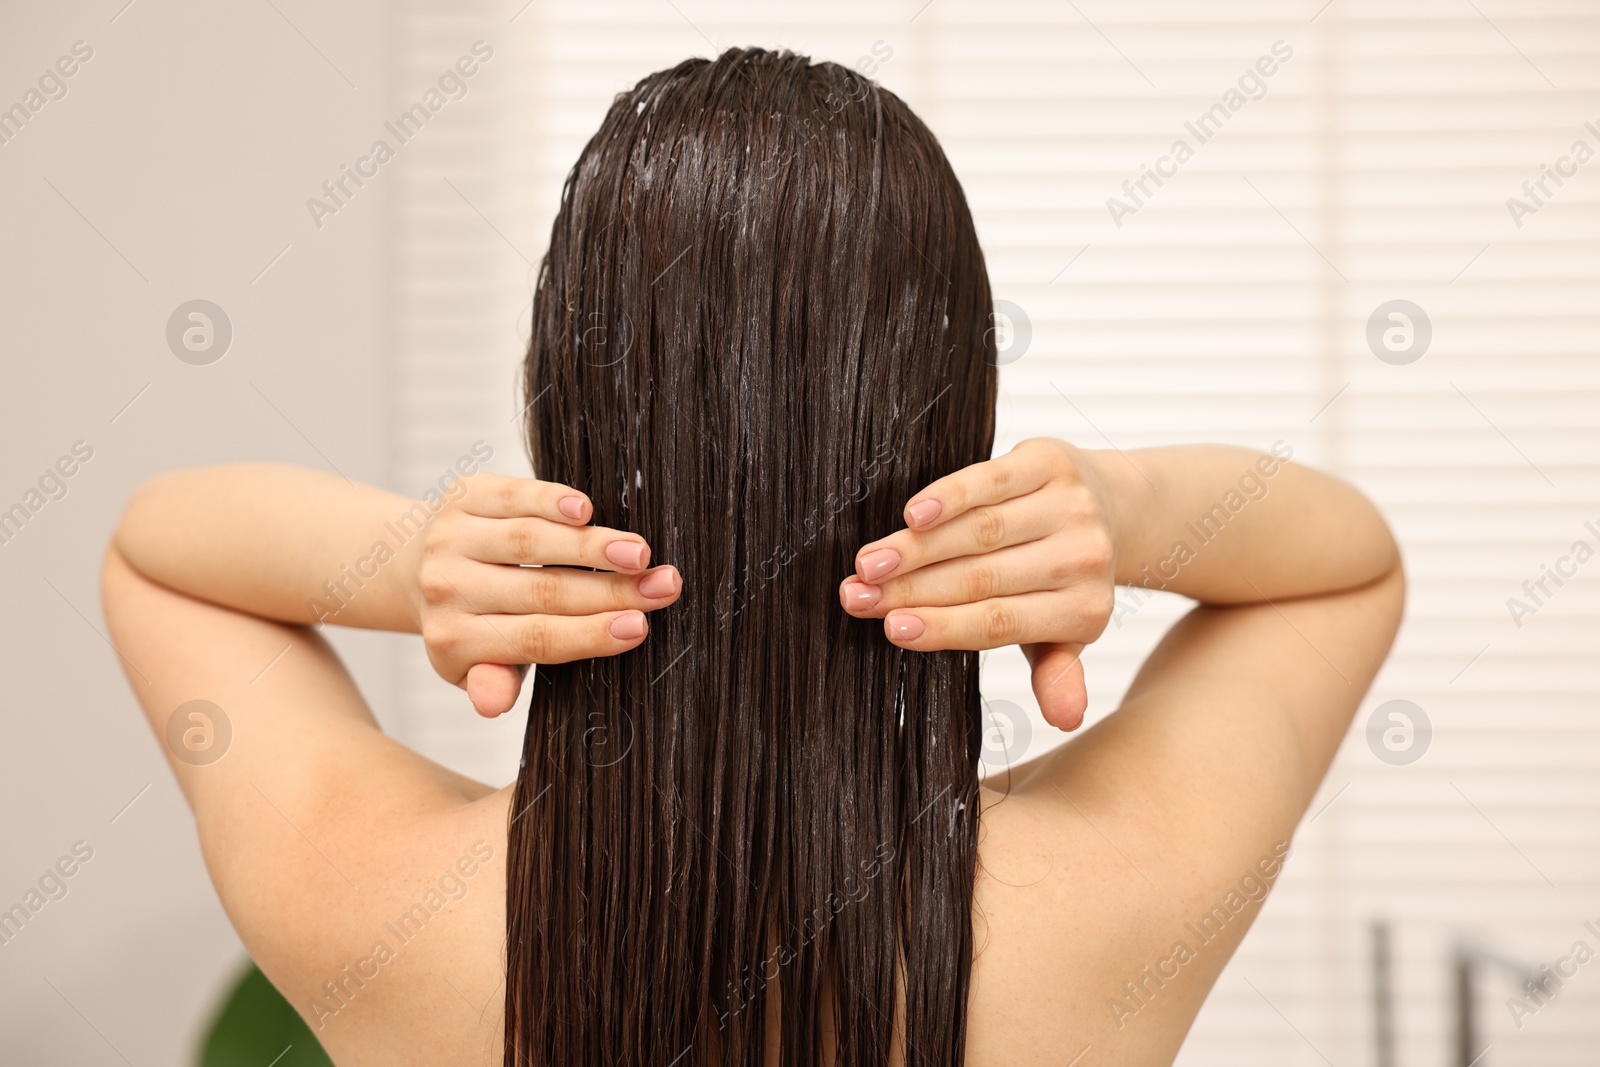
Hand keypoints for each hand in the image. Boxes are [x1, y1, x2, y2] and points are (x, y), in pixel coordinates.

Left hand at [413, 472, 679, 717]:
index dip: (590, 633)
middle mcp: (446, 588)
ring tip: (640, 552)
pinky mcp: (462, 495)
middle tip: (664, 587)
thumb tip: (495, 703)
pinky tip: (585, 509)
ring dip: (591, 546)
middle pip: (542, 591)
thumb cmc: (473, 621)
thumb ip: (493, 681)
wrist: (417, 563)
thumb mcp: (478, 664)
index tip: (640, 627)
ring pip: (529, 542)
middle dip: (612, 590)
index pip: (535, 639)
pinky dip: (549, 501)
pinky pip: (511, 497)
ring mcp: (451, 538)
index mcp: (455, 641)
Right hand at [838, 439, 1114, 730]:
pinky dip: (950, 496)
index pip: (999, 622)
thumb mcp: (1064, 632)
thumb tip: (1065, 720)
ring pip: (979, 532)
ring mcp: (1070, 506)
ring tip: (868, 564)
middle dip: (911, 589)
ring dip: (916, 548)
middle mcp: (1084, 558)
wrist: (1113, 505)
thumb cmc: (1065, 579)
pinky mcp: (1050, 462)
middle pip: (982, 577)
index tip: (890, 629)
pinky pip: (991, 481)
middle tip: (857, 598)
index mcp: (1085, 611)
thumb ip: (1056, 671)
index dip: (943, 626)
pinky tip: (912, 514)